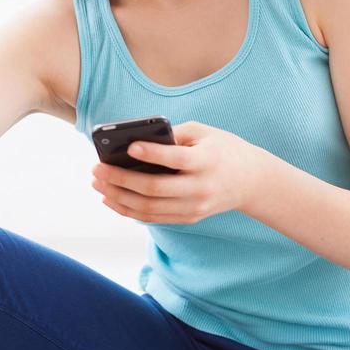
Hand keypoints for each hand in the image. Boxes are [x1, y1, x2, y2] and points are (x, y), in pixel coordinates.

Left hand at [90, 121, 260, 223]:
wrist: (252, 181)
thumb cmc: (223, 149)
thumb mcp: (205, 132)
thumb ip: (174, 134)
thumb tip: (136, 142)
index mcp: (207, 161)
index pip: (176, 159)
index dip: (152, 154)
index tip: (129, 147)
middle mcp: (201, 188)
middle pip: (155, 188)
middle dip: (121, 179)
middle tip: (97, 169)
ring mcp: (195, 207)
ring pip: (149, 208)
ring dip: (119, 197)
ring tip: (98, 184)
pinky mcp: (190, 217)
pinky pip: (154, 218)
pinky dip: (129, 210)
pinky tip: (111, 199)